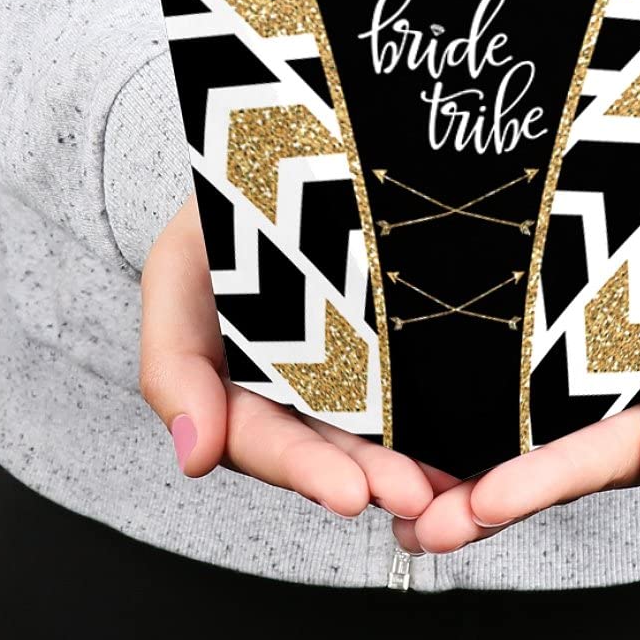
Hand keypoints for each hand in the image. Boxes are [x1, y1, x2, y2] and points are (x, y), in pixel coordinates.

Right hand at [139, 192, 442, 518]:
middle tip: (412, 493)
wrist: (284, 146)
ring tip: (445, 480)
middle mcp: (295, 387)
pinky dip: (436, 412)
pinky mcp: (395, 335)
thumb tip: (194, 458)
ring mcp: (350, 363)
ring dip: (409, 458)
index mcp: (236, 386)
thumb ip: (171, 365)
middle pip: (330, 446)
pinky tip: (467, 436)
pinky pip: (415, 377)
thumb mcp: (176, 272)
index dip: (302, 468)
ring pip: (377, 426)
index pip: (264, 439)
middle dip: (370, 475)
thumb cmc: (220, 211)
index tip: (346, 492)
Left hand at [392, 195, 639, 553]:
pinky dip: (436, 418)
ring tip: (401, 505)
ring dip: (451, 477)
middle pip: (542, 460)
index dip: (551, 477)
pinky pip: (472, 380)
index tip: (489, 499)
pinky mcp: (507, 332)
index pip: (605, 452)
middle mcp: (599, 397)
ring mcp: (551, 367)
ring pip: (502, 434)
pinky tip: (396, 448)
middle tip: (427, 526)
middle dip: (485, 499)